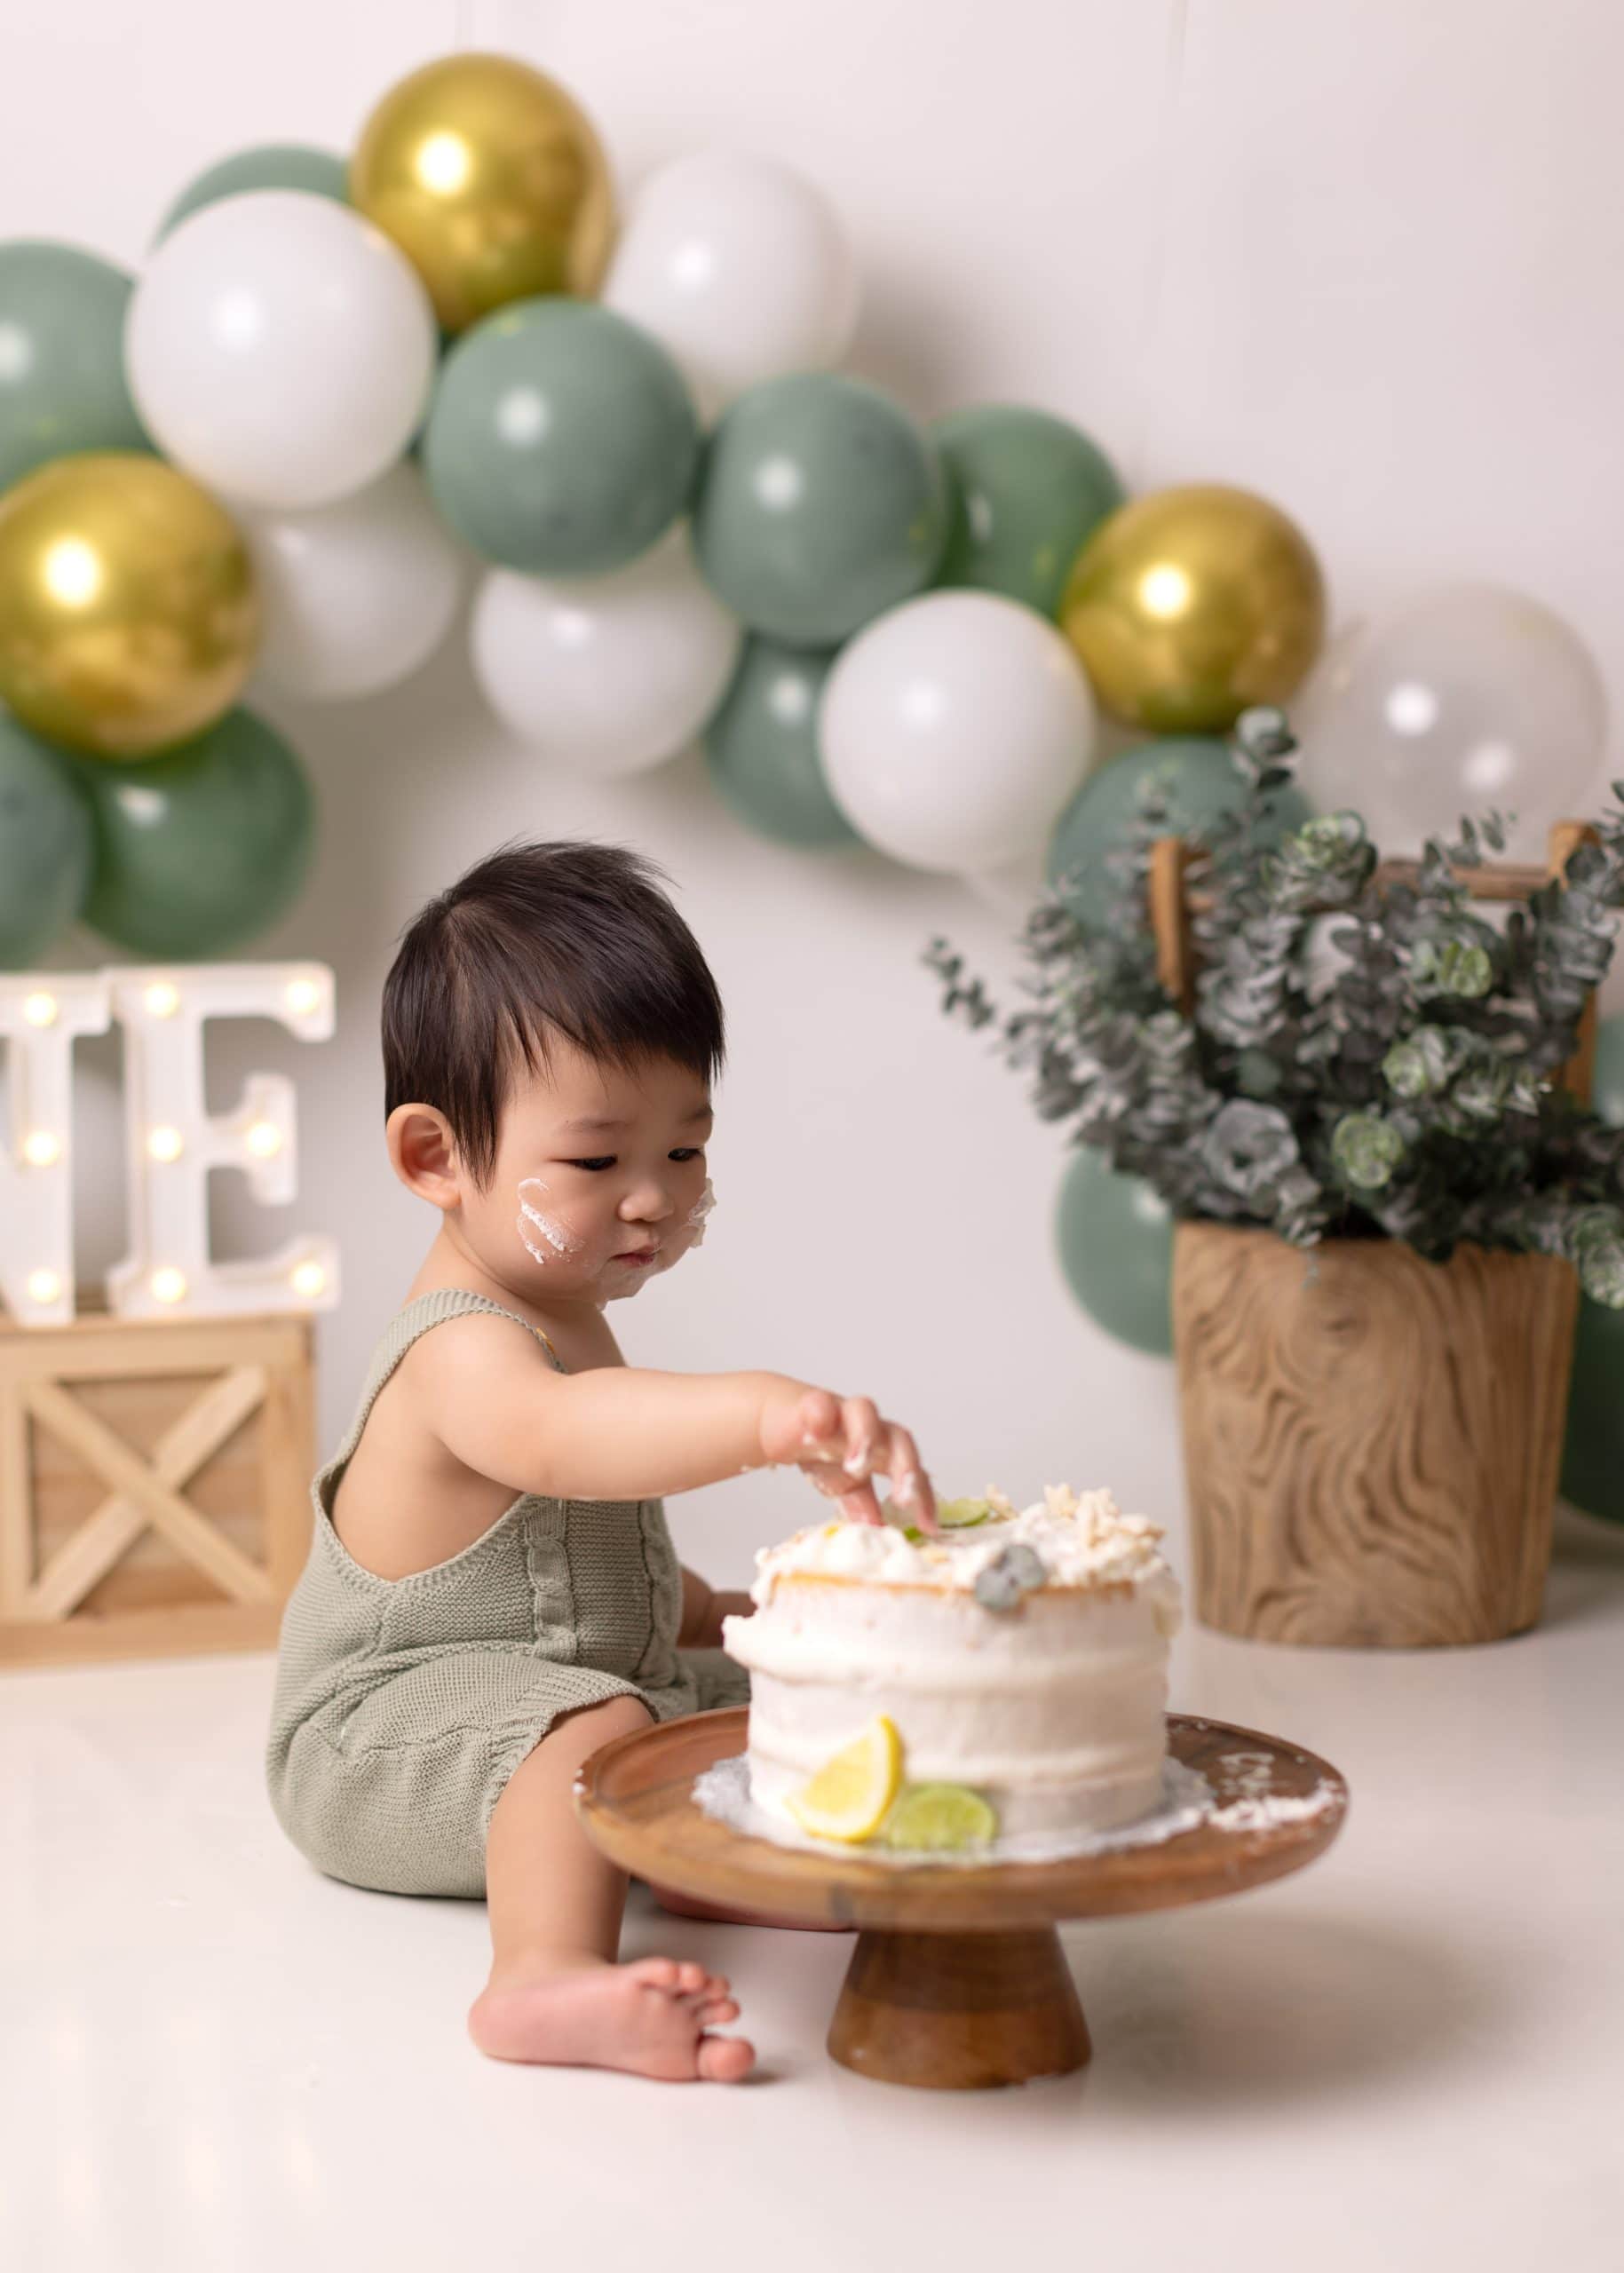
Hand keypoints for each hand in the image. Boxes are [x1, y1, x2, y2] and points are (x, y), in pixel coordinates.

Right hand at [758, 1385, 937, 1532]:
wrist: (780, 1420)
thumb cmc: (821, 1449)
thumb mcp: (844, 1485)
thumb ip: (863, 1506)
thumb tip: (880, 1532)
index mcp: (882, 1452)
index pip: (912, 1471)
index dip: (924, 1498)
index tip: (929, 1527)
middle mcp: (868, 1429)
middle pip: (899, 1438)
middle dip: (906, 1468)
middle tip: (904, 1498)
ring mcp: (840, 1413)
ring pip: (865, 1412)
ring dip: (866, 1438)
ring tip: (856, 1467)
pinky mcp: (810, 1404)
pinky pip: (819, 1404)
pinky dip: (821, 1415)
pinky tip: (817, 1432)